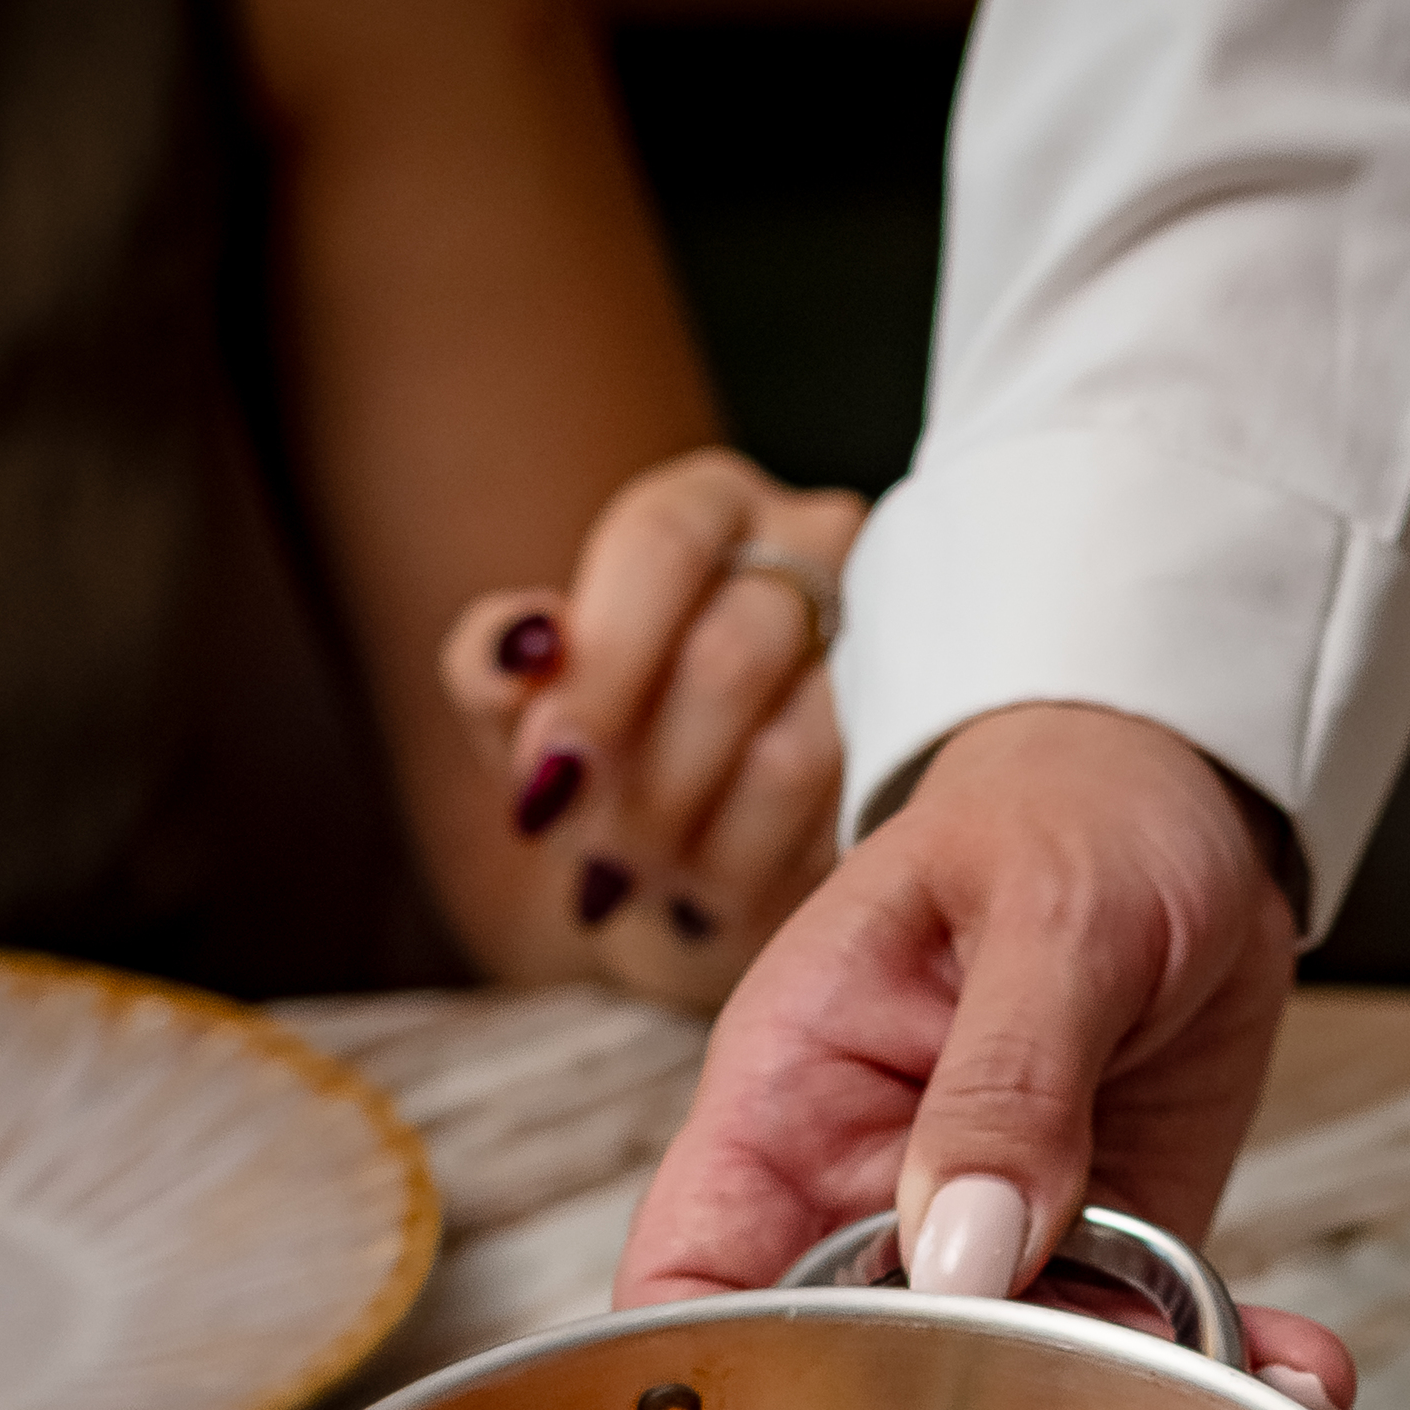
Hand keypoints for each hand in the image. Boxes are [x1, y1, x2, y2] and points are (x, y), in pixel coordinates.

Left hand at [440, 448, 861, 1005]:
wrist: (689, 870)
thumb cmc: (611, 763)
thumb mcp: (523, 715)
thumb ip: (489, 669)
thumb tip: (521, 645)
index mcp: (707, 510)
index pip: (661, 545)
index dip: (603, 666)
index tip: (547, 774)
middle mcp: (814, 552)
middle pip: (732, 657)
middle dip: (645, 781)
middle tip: (595, 855)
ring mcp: (886, 654)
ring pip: (793, 756)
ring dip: (694, 844)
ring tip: (644, 881)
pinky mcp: (920, 764)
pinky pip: (832, 836)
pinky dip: (748, 881)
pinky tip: (704, 898)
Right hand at [614, 703, 1355, 1409]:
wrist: (1188, 792)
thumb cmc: (1070, 807)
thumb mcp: (1044, 915)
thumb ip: (1004, 1085)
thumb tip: (960, 1254)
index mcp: (785, 1107)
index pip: (685, 1286)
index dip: (703, 1390)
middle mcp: (865, 1200)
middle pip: (847, 1378)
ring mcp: (987, 1242)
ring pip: (1015, 1392)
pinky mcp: (1100, 1256)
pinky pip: (1146, 1350)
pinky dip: (1225, 1377)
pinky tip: (1298, 1374)